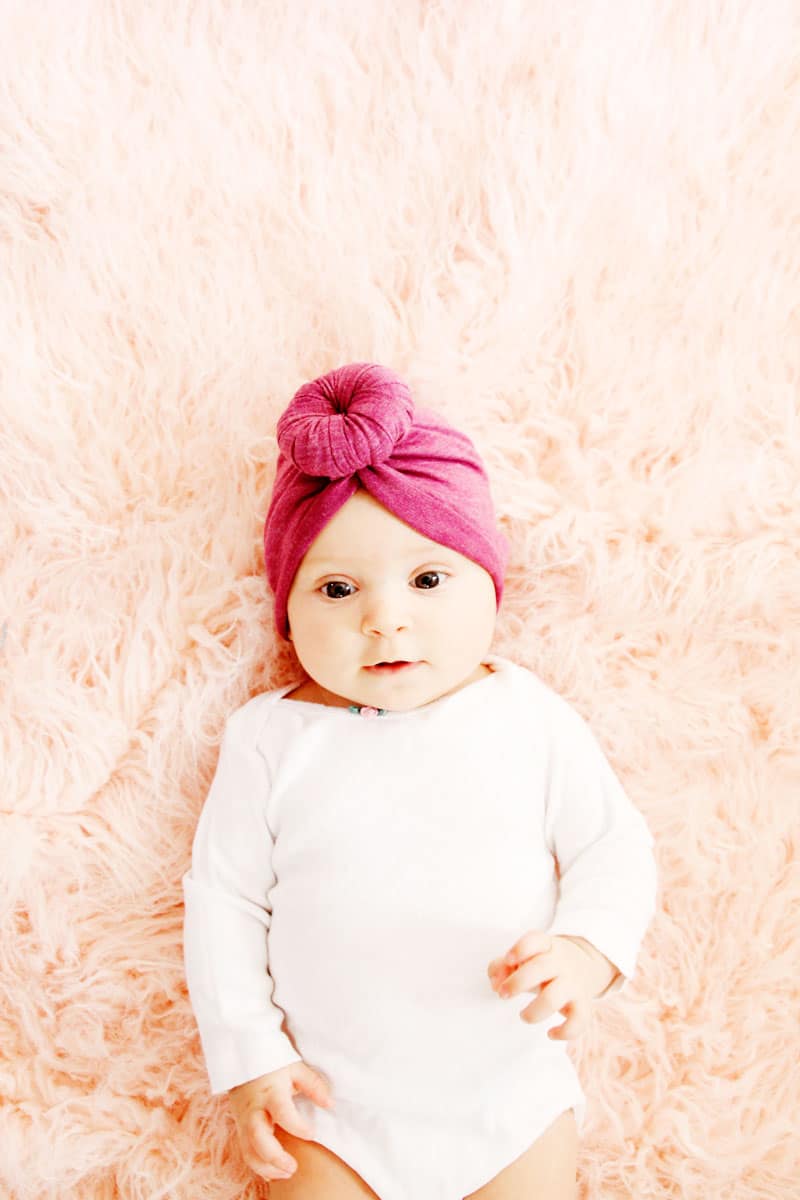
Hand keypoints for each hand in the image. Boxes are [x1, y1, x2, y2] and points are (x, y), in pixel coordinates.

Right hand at [227, 1060, 334, 1181]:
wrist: (242, 1060)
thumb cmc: (273, 1065)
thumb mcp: (295, 1068)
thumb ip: (313, 1086)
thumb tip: (330, 1104)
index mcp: (270, 1092)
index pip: (282, 1112)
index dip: (297, 1126)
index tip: (312, 1134)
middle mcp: (254, 1109)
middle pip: (257, 1137)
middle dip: (274, 1157)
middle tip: (293, 1167)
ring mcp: (244, 1120)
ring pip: (249, 1151)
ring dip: (266, 1167)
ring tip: (288, 1173)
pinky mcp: (240, 1128)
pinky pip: (245, 1152)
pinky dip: (258, 1166)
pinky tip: (274, 1173)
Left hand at [487, 930, 618, 1040]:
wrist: (584, 967)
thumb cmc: (543, 965)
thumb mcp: (524, 959)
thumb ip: (502, 966)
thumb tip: (495, 983)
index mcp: (545, 946)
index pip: (535, 941)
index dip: (520, 949)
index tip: (508, 959)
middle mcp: (561, 963)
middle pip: (540, 968)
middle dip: (517, 982)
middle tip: (503, 994)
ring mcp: (573, 984)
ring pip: (554, 998)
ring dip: (533, 1011)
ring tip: (523, 1016)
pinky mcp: (583, 1005)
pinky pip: (578, 1021)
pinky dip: (564, 1032)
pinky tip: (550, 1033)